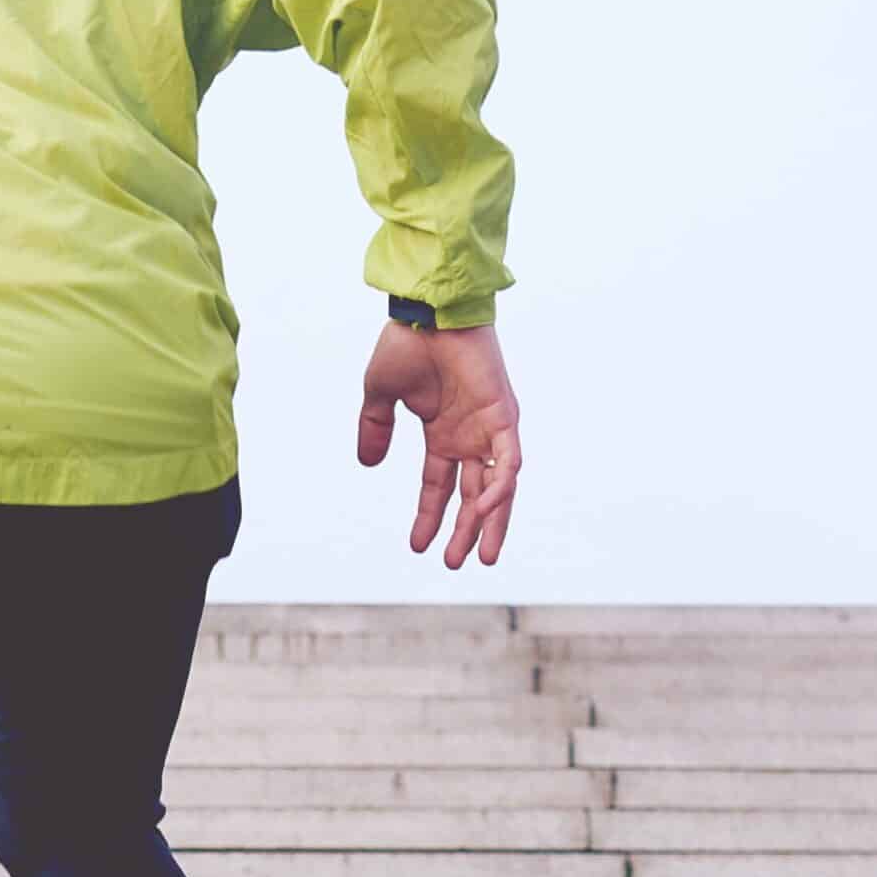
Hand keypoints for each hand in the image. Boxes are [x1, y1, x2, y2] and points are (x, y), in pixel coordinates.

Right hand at [358, 321, 521, 567]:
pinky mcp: (504, 416)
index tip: (416, 546)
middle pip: (473, 495)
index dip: (430, 515)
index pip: (439, 484)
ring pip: (498, 488)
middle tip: (453, 562)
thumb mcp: (381, 395)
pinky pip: (509, 463)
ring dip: (490, 522)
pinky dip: (501, 488)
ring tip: (482, 557)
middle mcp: (469, 435)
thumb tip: (368, 464)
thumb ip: (375, 429)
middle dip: (464, 530)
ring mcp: (489, 428)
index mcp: (443, 432)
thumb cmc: (407, 344)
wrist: (427, 313)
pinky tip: (484, 512)